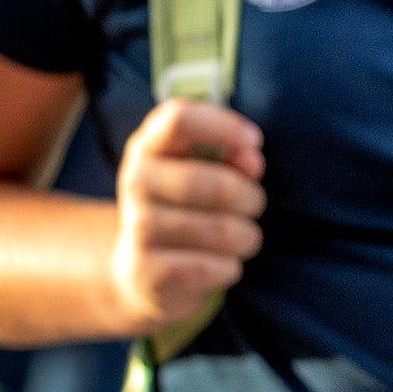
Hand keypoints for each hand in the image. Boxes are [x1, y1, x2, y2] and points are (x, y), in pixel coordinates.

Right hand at [111, 100, 265, 333]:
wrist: (144, 272)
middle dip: (252, 199)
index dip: (224, 126)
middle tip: (254, 206)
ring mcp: (138, 226)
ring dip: (247, 237)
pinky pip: (214, 267)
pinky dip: (230, 268)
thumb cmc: (187, 213)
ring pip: (222, 231)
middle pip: (215, 184)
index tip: (255, 141)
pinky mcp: (147, 270)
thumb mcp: (204, 176)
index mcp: (148, 147)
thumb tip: (252, 159)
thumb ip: (232, 160)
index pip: (179, 119)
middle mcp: (136, 181)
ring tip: (242, 239)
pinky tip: (222, 264)